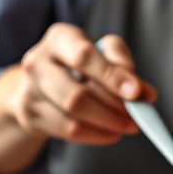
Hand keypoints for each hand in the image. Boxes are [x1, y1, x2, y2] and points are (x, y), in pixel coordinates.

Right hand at [9, 24, 155, 144]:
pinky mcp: (30, 115)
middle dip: (112, 108)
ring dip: (107, 123)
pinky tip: (111, 133)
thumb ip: (121, 63)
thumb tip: (142, 91)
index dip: (112, 76)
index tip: (137, 92)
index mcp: (59, 38)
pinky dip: (96, 135)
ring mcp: (30, 91)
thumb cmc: (79, 63)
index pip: (85, 57)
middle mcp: (38, 62)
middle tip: (136, 115)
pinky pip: (68, 131)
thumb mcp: (100, 51)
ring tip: (128, 125)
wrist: (41, 82)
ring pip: (72, 116)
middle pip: (77, 95)